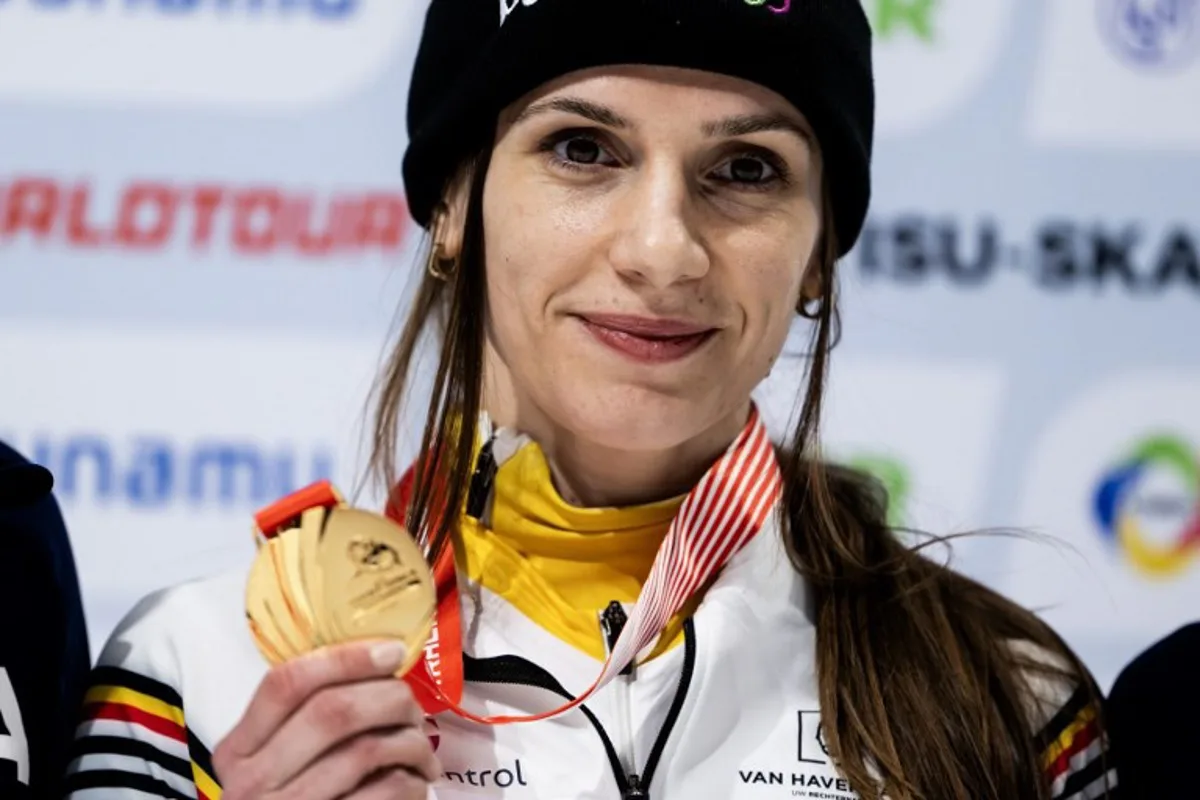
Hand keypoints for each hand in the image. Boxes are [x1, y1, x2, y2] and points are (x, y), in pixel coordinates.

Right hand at [213, 640, 438, 799]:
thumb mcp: (278, 762)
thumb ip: (305, 719)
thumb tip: (378, 661)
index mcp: (237, 750)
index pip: (286, 683)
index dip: (346, 658)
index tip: (392, 651)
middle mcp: (252, 783)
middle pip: (332, 711)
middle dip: (389, 698)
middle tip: (413, 708)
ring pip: (365, 750)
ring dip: (410, 742)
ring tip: (422, 750)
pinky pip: (386, 791)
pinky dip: (413, 781)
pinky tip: (416, 783)